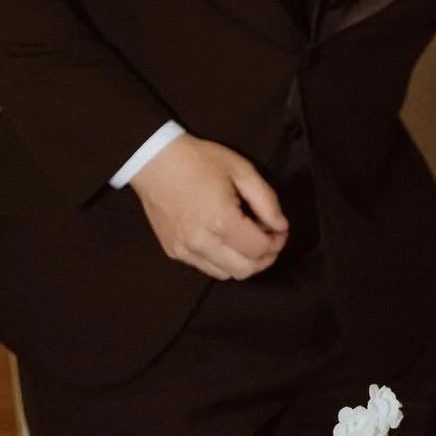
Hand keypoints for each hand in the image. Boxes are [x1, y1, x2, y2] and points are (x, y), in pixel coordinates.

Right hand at [131, 133, 287, 279]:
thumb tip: (281, 226)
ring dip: (244, 263)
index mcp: (221, 220)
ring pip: (226, 275)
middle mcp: (201, 242)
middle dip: (265, 258)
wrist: (155, 161)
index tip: (279, 230)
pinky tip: (225, 241)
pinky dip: (223, 262)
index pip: (259, 250)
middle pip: (245, 270)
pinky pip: (206, 268)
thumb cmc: (199, 161)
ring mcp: (184, 250)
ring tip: (247, 240)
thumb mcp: (242, 170)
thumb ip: (267, 201)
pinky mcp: (173, 252)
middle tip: (269, 238)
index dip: (277, 243)